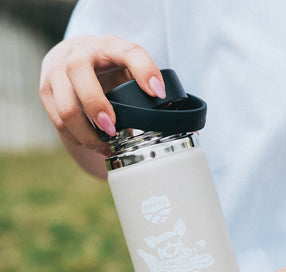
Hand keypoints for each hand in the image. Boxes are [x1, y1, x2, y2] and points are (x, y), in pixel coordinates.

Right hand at [39, 35, 164, 175]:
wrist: (72, 57)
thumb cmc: (107, 65)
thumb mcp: (128, 65)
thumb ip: (146, 81)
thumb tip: (174, 113)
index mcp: (108, 45)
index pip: (129, 52)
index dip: (145, 71)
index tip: (159, 93)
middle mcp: (78, 54)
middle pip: (79, 74)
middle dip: (97, 107)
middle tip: (113, 130)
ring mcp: (56, 72)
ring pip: (66, 108)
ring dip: (88, 134)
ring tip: (106, 146)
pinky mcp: (46, 92)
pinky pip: (58, 122)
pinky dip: (78, 138)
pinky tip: (94, 144)